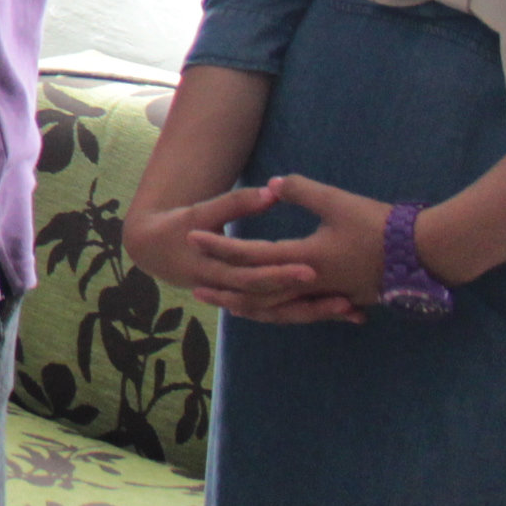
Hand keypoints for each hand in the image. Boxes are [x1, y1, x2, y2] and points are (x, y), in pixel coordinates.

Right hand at [120, 181, 348, 320]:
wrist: (152, 251)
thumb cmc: (176, 227)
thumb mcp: (200, 212)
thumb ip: (236, 203)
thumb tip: (273, 190)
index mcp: (213, 272)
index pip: (252, 277)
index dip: (280, 274)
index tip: (311, 268)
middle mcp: (231, 294)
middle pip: (274, 305)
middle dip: (310, 304)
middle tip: (346, 299)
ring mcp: (241, 301)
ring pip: (283, 315)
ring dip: (317, 313)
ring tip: (354, 310)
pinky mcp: (252, 302)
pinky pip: (284, 312)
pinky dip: (311, 311)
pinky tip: (344, 311)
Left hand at [194, 173, 389, 321]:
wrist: (426, 253)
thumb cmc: (379, 224)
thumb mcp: (336, 201)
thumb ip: (300, 191)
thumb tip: (272, 184)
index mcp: (305, 259)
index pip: (251, 255)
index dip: (221, 246)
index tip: (192, 238)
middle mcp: (312, 284)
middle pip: (258, 293)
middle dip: (226, 291)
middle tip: (196, 290)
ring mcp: (329, 296)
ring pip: (281, 308)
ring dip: (252, 307)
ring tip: (229, 306)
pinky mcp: (344, 300)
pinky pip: (304, 311)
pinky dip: (283, 311)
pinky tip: (275, 310)